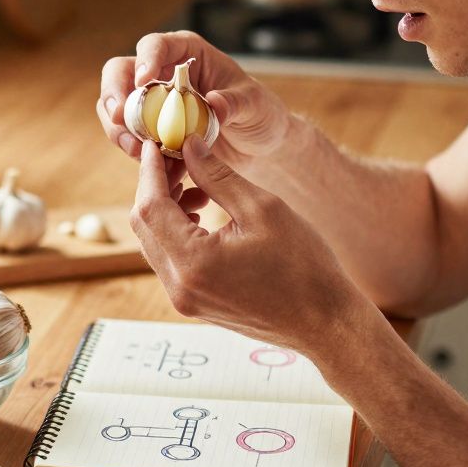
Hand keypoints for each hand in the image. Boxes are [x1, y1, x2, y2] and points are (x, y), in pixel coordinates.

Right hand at [96, 31, 290, 167]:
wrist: (257, 147)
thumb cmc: (258, 113)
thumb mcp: (255, 104)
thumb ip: (236, 102)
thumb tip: (215, 103)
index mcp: (188, 53)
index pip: (155, 45)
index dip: (145, 59)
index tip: (143, 80)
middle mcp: (163, 72)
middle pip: (120, 73)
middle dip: (114, 95)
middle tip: (119, 119)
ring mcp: (152, 102)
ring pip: (116, 106)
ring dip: (119, 129)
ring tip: (137, 150)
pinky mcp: (150, 130)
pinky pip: (128, 136)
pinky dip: (135, 151)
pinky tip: (156, 166)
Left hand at [129, 134, 371, 355]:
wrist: (324, 321)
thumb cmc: (303, 266)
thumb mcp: (263, 208)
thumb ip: (217, 176)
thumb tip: (188, 146)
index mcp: (194, 262)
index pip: (150, 207)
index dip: (149, 171)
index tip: (156, 145)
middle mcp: (179, 287)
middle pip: (144, 226)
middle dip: (154, 187)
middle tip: (178, 159)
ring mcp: (184, 300)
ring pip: (154, 242)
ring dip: (166, 209)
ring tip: (199, 187)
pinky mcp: (193, 303)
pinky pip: (170, 260)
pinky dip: (177, 231)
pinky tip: (203, 213)